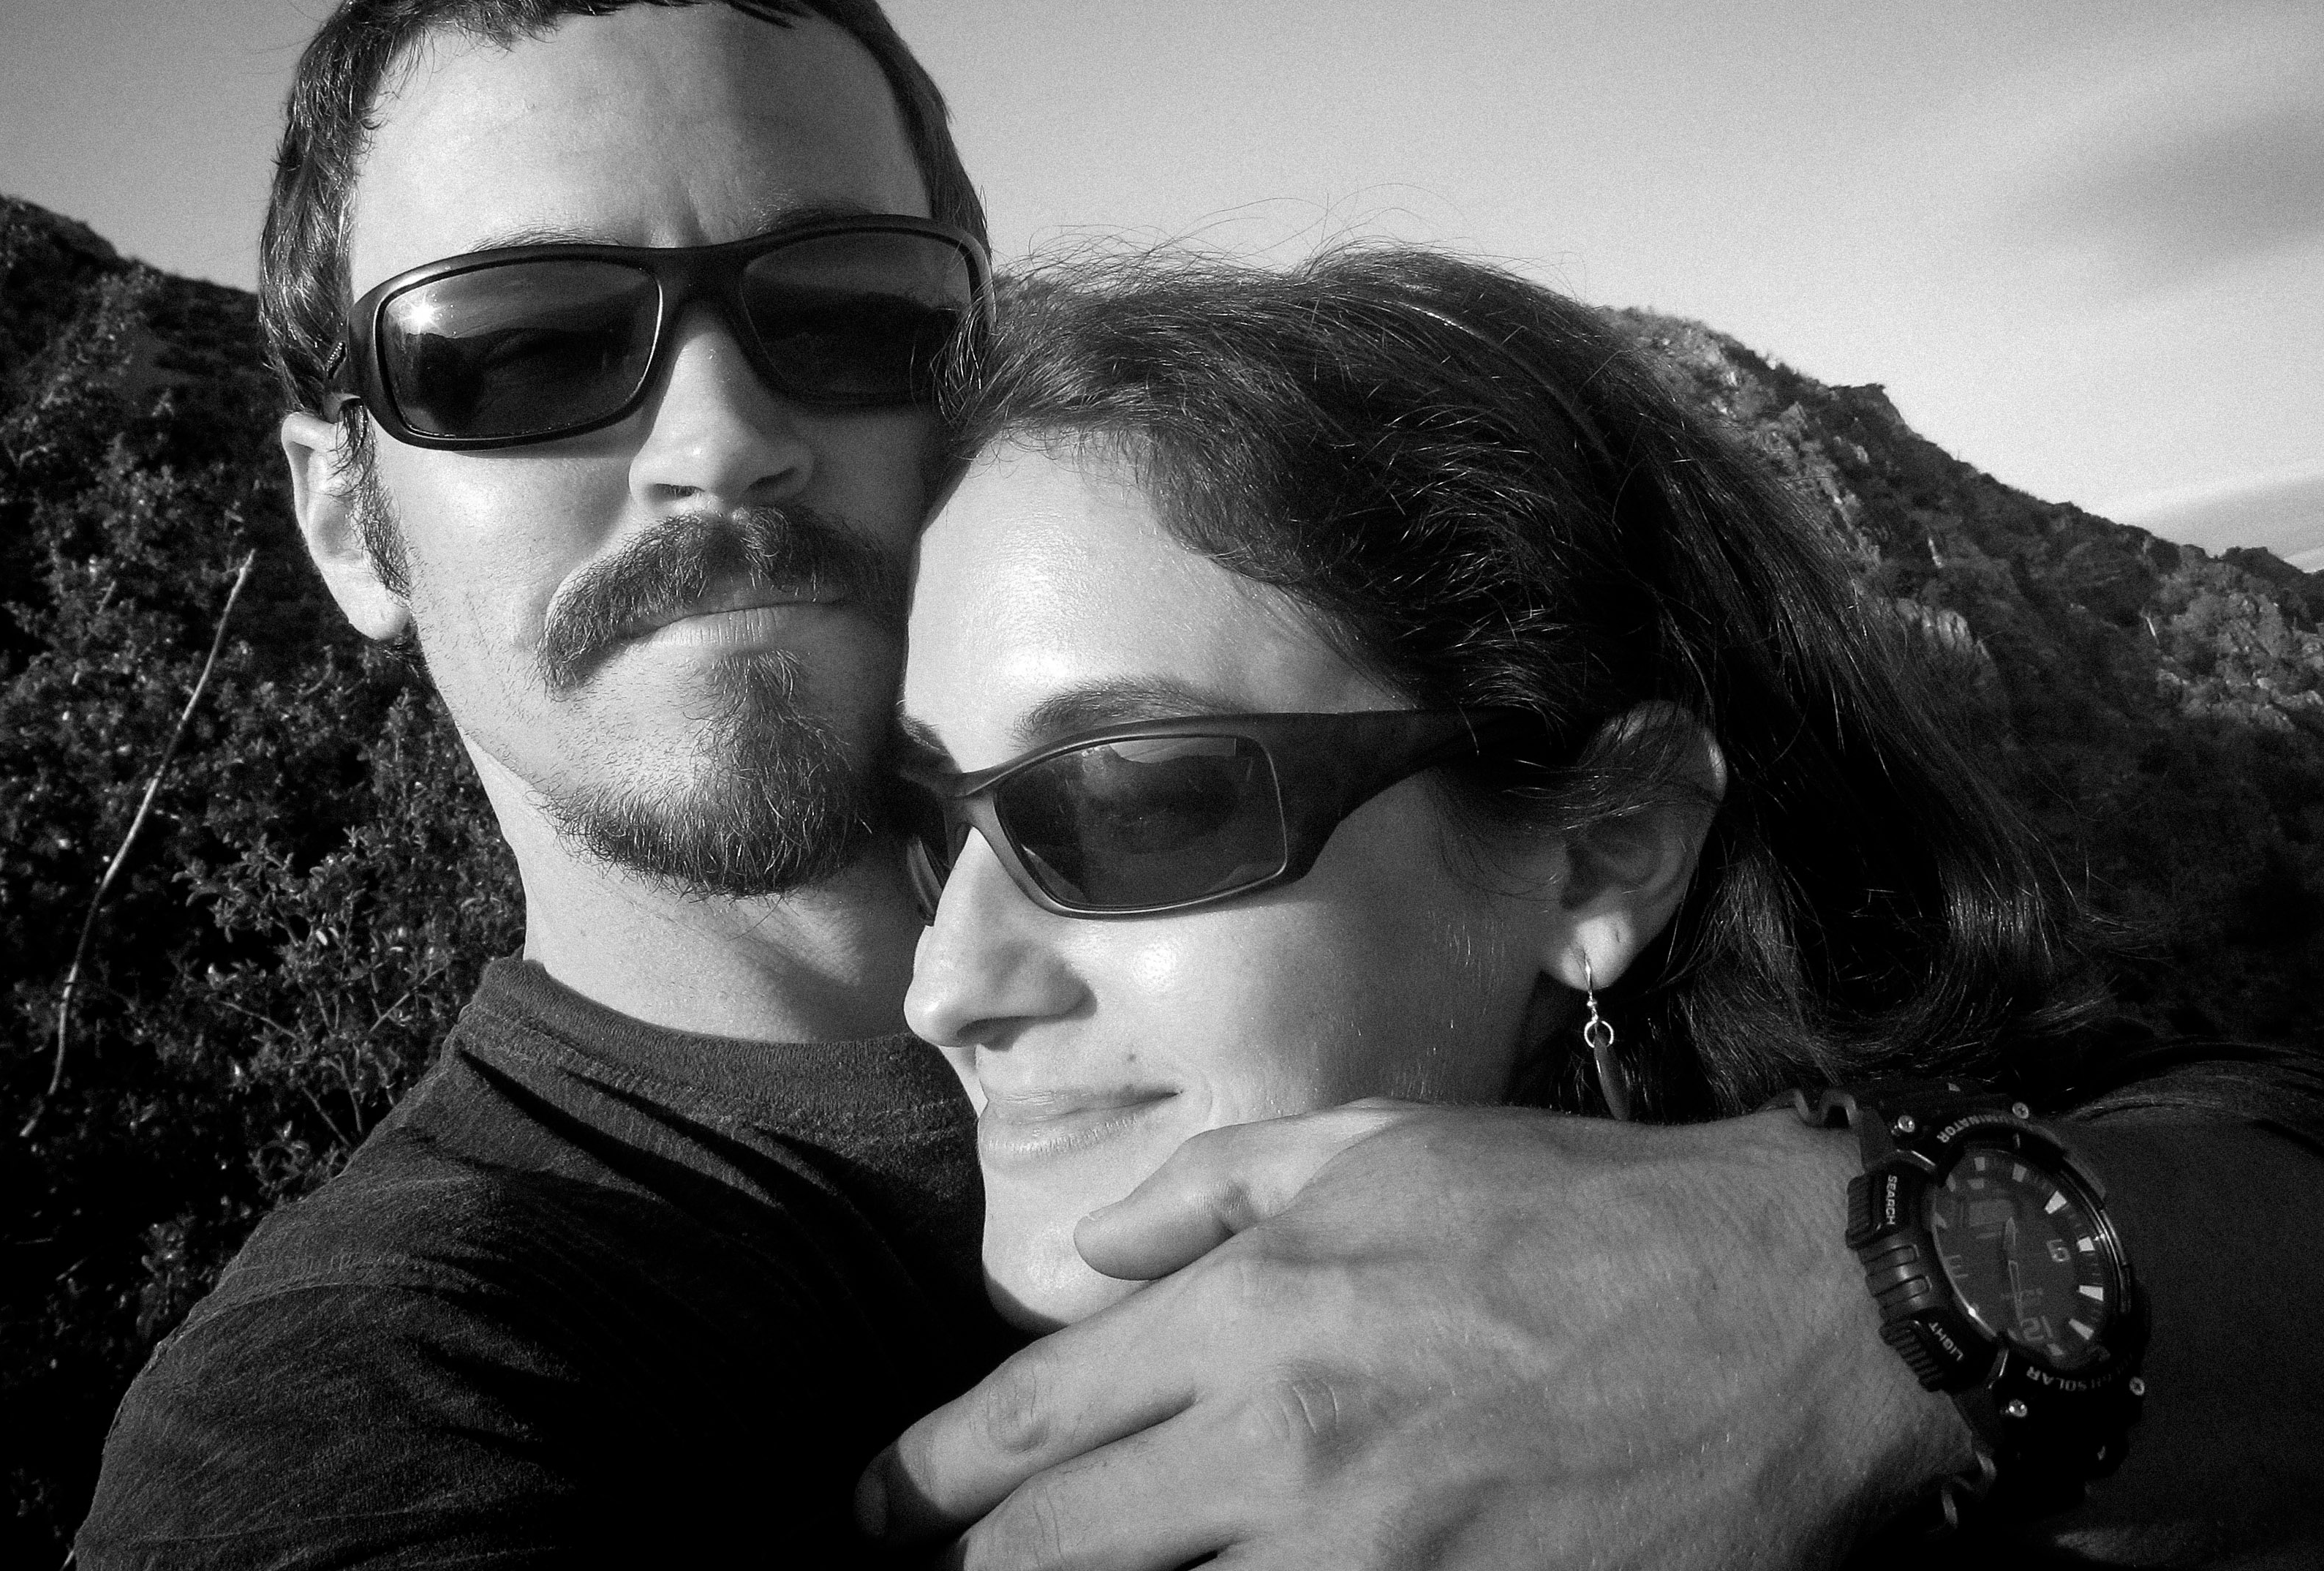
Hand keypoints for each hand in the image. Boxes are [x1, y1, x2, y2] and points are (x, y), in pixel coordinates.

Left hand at [859, 1101, 1972, 1568]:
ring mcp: (1369, 1565)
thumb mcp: (1378, 1143)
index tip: (876, 1508)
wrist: (1794, 1313)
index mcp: (1253, 1315)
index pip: (1025, 1425)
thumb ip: (1207, 1195)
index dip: (922, 1481)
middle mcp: (1282, 1450)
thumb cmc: (1580, 1211)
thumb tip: (1087, 1255)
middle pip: (1050, 1557)